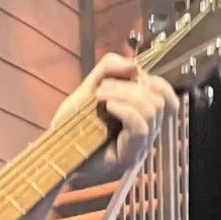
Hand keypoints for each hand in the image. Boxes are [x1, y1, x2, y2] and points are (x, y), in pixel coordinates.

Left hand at [53, 53, 178, 186]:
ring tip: (100, 97)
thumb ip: (108, 70)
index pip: (164, 93)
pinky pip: (141, 127)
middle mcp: (147, 131)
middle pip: (159, 98)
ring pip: (152, 109)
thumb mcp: (89, 89)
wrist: (56, 154)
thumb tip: (133, 64)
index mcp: (141, 114)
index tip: (121, 78)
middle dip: (130, 86)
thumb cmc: (72, 126)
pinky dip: (126, 110)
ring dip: (126, 94)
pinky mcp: (130, 155)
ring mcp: (140, 145)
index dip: (148, 78)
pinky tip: (108, 107)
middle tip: (101, 89)